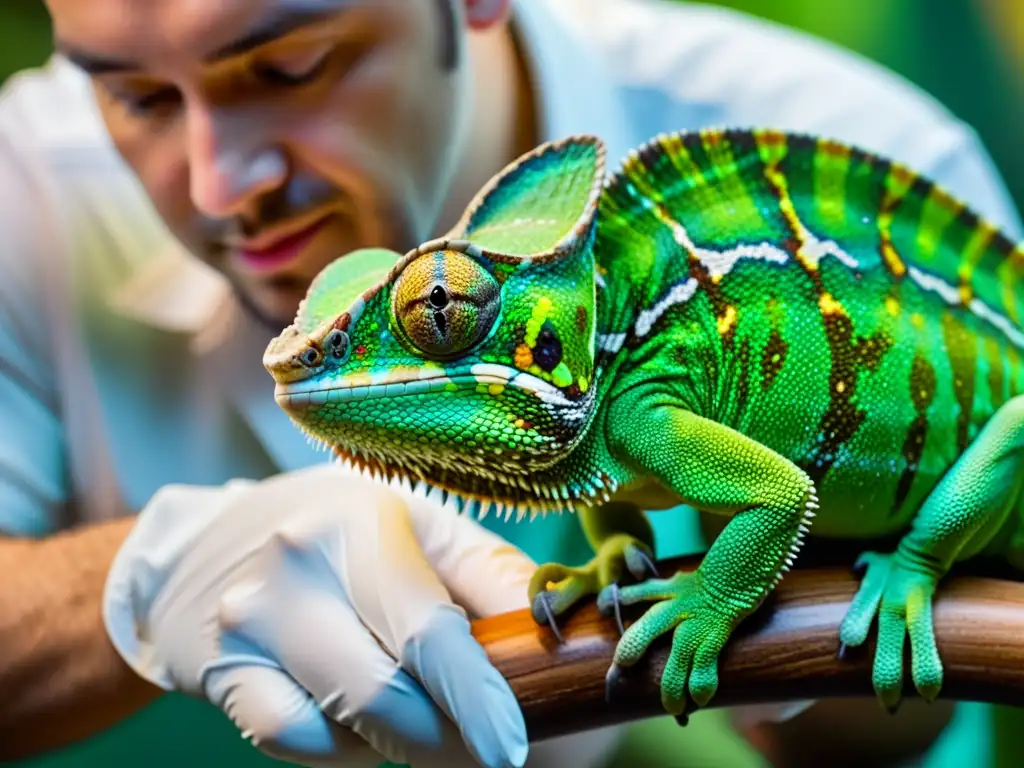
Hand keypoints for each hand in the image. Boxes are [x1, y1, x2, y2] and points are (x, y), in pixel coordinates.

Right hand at [102, 464, 535, 767]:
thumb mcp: (420, 524)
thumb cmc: (341, 528)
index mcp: (362, 523)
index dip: (475, 699)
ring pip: (341, 726)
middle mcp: (297, 567)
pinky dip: (338, 745)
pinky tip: (354, 715)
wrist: (210, 541)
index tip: (511, 745)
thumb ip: (490, 573)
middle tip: (483, 741)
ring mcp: (250, 622)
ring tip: (416, 711)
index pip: (427, 630)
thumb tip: (556, 631)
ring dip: (396, 740)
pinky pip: (291, 739)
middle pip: (385, 694)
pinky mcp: (221, 670)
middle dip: (445, 737)